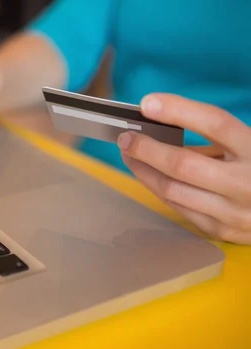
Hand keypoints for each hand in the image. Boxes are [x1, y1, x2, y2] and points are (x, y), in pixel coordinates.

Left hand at [119, 93, 250, 243]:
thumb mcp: (247, 145)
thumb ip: (212, 139)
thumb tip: (159, 132)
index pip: (215, 123)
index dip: (178, 110)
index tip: (147, 103)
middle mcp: (246, 182)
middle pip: (182, 164)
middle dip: (146, 149)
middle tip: (126, 138)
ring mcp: (233, 210)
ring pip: (172, 190)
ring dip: (143, 171)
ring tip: (130, 156)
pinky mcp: (221, 230)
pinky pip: (178, 207)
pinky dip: (158, 188)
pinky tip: (148, 176)